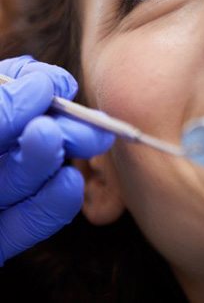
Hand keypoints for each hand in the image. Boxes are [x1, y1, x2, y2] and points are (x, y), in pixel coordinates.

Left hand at [0, 56, 114, 265]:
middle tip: (88, 125)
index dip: (36, 87)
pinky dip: (50, 207)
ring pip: (29, 179)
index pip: (9, 99)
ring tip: (63, 140)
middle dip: (62, 130)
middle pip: (30, 141)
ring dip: (53, 160)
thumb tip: (41, 84)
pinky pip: (25, 226)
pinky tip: (69, 186)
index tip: (58, 84)